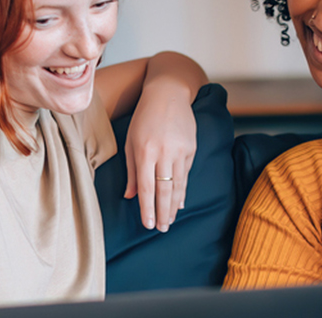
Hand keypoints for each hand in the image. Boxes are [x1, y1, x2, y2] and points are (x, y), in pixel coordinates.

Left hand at [122, 93, 196, 231]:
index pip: (146, 187)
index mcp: (145, 151)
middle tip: (162, 229)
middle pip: (164, 190)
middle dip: (162, 212)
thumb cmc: (144, 117)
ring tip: (170, 221)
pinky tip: (179, 202)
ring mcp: (180, 150)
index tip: (148, 224)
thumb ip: (130, 170)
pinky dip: (182, 189)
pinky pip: (185, 174)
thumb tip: (130, 196)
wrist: (169, 92)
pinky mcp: (191, 147)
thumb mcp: (130, 141)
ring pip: (178, 184)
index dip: (147, 208)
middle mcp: (164, 152)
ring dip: (174, 205)